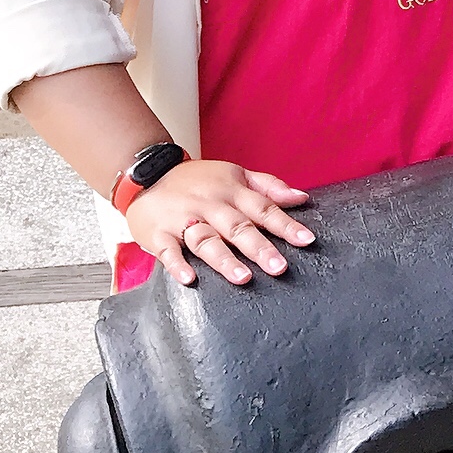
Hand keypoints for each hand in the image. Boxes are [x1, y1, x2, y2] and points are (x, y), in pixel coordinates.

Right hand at [125, 159, 315, 287]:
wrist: (146, 173)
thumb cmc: (197, 180)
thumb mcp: (235, 174)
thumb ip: (269, 187)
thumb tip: (302, 198)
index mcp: (231, 192)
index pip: (263, 208)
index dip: (285, 224)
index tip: (306, 240)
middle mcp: (210, 205)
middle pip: (236, 227)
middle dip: (259, 247)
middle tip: (279, 267)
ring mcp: (183, 219)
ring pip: (205, 240)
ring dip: (224, 259)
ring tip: (243, 278)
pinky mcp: (158, 233)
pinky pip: (167, 250)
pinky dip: (177, 264)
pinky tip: (189, 279)